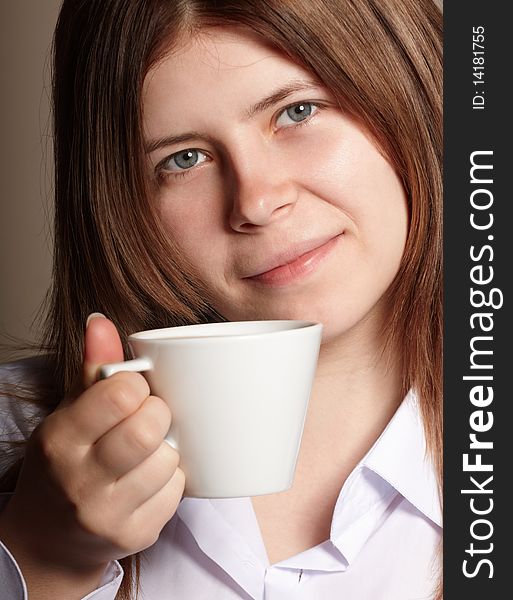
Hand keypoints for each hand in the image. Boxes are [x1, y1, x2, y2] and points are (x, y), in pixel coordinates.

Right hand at [0, 315, 183, 590]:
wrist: (51, 537)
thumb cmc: (67, 460)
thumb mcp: (70, 412)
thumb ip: (94, 368)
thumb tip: (101, 320)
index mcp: (60, 439)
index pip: (121, 394)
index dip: (137, 386)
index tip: (133, 392)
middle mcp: (79, 480)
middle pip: (148, 429)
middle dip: (157, 415)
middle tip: (148, 418)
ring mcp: (107, 514)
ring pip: (169, 460)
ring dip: (168, 448)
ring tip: (148, 450)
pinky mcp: (135, 536)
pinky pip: (177, 492)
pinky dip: (172, 478)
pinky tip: (151, 477)